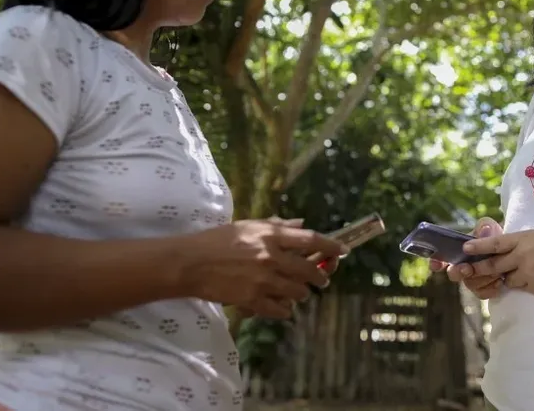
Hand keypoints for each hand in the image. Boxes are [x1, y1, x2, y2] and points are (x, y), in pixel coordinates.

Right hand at [186, 218, 347, 319]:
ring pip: (298, 293)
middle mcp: (271, 257)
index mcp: (271, 235)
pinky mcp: (252, 300)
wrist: (191, 263)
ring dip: (301, 293)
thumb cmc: (217, 240)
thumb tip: (300, 224)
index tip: (343, 250)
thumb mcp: (247, 226)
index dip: (331, 245)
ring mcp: (263, 281)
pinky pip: (280, 310)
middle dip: (320, 277)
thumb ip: (276, 226)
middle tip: (321, 280)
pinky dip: (284, 309)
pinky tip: (282, 307)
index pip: (311, 240)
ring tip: (298, 293)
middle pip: (309, 271)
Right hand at [430, 218, 505, 299]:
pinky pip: (482, 294)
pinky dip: (491, 288)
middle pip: (453, 274)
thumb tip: (484, 231)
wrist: (512, 251)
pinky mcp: (484, 290)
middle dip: (458, 272)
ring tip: (497, 271)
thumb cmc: (496, 237)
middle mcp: (462, 267)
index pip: (441, 258)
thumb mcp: (490, 228)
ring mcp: (473, 280)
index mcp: (459, 251)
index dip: (436, 262)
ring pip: (470, 284)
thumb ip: (485, 227)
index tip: (436, 265)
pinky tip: (500, 281)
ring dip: (482, 278)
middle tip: (467, 269)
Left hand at [461, 228, 533, 301]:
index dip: (479, 246)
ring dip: (507, 279)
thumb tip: (514, 251)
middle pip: (493, 263)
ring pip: (506, 278)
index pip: (496, 242)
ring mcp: (528, 271)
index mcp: (526, 237)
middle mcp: (523, 253)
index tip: (464, 248)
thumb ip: (527, 245)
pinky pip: (522, 287)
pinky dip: (523, 286)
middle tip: (464, 271)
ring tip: (520, 276)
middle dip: (479, 269)